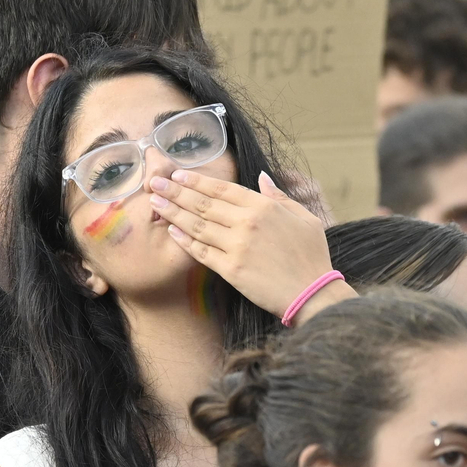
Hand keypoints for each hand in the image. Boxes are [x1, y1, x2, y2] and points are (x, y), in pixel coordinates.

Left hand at [150, 170, 356, 322]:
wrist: (312, 292)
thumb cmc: (311, 255)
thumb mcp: (305, 217)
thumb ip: (281, 196)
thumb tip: (263, 178)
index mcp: (264, 206)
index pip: (222, 189)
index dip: (197, 180)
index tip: (178, 174)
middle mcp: (247, 223)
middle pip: (203, 204)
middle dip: (176, 191)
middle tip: (154, 182)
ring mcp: (237, 247)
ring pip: (197, 225)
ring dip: (173, 212)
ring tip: (155, 202)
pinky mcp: (231, 270)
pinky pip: (201, 252)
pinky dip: (184, 240)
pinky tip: (170, 230)